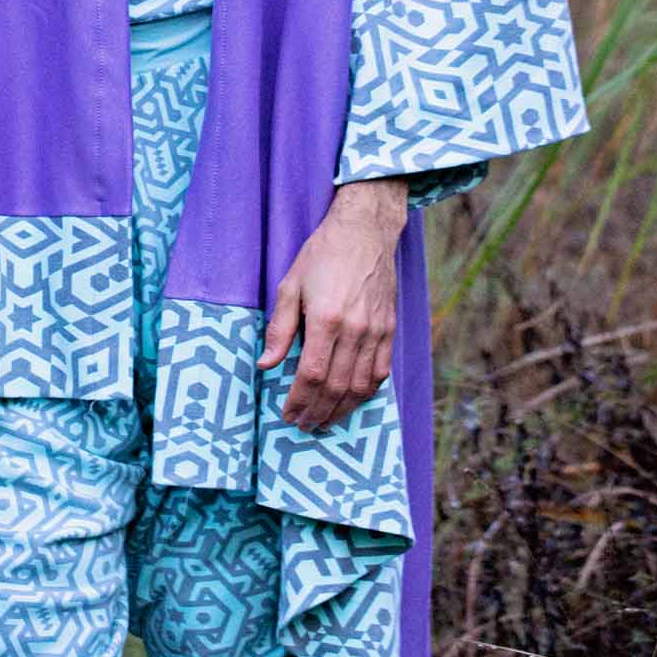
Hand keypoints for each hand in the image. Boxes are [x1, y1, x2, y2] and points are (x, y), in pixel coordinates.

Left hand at [256, 177, 407, 430]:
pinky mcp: (390, 329)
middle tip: (304, 425)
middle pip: (337, 386)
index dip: (299, 400)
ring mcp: (376, 331)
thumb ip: (280, 328)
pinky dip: (366, 392)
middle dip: (318, 411)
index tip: (288, 414)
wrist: (365, 231)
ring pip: (361, 385)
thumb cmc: (322, 254)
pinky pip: (381, 371)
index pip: (312, 374)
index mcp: (326, 319)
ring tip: (325, 421)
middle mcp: (355, 330)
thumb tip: (266, 363)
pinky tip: (352, 401)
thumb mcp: (290, 285)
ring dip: (342, 409)